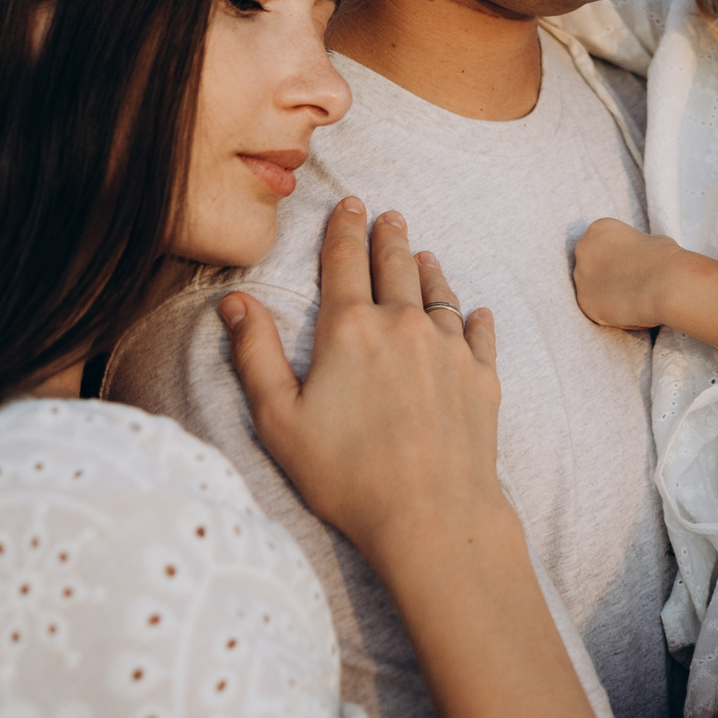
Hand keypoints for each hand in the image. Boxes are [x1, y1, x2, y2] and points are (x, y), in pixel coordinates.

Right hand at [223, 198, 509, 566]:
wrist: (432, 513)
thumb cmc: (346, 474)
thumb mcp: (279, 418)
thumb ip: (255, 354)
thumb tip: (235, 300)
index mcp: (350, 329)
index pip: (345, 261)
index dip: (345, 229)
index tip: (350, 204)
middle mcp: (403, 325)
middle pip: (396, 265)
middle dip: (388, 236)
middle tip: (389, 215)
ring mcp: (448, 348)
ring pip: (438, 292)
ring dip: (428, 269)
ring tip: (423, 254)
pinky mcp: (481, 377)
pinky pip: (478, 332)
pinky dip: (473, 317)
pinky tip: (475, 313)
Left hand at [572, 217, 684, 330]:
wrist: (666, 284)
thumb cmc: (664, 259)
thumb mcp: (649, 240)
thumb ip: (633, 248)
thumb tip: (635, 256)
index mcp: (598, 230)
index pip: (602, 242)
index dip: (619, 255)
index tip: (633, 264)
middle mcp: (583, 250)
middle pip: (591, 264)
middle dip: (607, 273)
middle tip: (630, 282)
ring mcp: (581, 278)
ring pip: (592, 288)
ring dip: (608, 293)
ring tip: (633, 298)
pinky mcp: (585, 304)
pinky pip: (597, 309)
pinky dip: (611, 312)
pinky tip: (631, 310)